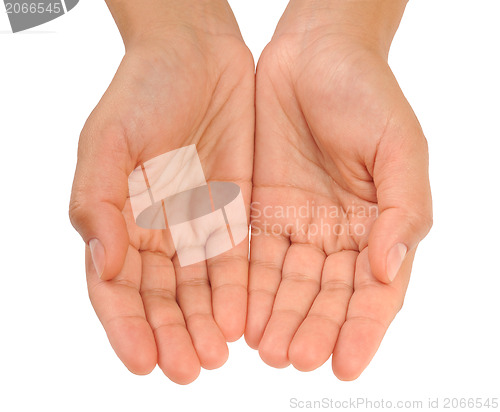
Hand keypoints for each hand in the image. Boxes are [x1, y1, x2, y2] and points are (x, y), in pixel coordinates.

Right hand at [69, 1, 253, 383]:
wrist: (196, 55)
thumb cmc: (143, 90)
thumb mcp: (107, 140)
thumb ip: (97, 201)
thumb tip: (102, 262)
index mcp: (117, 219)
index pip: (116, 288)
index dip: (126, 326)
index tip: (143, 361)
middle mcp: (155, 231)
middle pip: (160, 298)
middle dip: (171, 335)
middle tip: (188, 370)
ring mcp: (194, 224)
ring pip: (197, 289)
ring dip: (203, 325)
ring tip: (214, 357)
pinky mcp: (233, 212)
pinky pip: (235, 261)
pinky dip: (235, 293)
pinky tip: (239, 321)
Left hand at [246, 0, 431, 379]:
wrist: (313, 53)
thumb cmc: (365, 91)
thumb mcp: (400, 146)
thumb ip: (404, 209)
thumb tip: (390, 268)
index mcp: (379, 224)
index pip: (374, 289)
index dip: (363, 328)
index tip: (347, 363)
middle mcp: (338, 232)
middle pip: (326, 293)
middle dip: (312, 328)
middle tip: (293, 358)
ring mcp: (297, 223)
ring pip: (287, 282)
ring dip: (277, 316)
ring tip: (265, 348)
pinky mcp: (260, 208)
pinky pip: (253, 254)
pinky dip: (249, 286)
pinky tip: (241, 314)